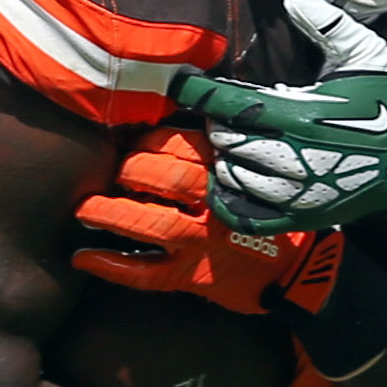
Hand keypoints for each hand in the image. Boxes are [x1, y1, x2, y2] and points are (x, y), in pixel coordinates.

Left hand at [73, 129, 324, 312]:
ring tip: (85, 209)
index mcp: (235, 173)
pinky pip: (147, 274)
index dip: (153, 140)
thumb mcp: (263, 170)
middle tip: (112, 169)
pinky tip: (83, 258)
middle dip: (132, 169)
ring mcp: (204, 243)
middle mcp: (218, 205)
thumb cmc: (276, 212)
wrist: (302, 274)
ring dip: (113, 213)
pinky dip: (112, 266)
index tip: (134, 139)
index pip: (188, 145)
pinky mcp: (192, 277)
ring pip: (154, 224)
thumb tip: (188, 109)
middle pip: (169, 178)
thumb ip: (228, 145)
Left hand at [175, 0, 386, 232]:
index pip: (231, 104)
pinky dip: (230, 198)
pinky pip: (246, 214)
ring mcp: (296, 193)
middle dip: (219, 123)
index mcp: (303, 114)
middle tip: (223, 111)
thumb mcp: (366, 54)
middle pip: (226, 140)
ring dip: (227, 157)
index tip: (183, 82)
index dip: (200, 92)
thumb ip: (327, 23)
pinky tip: (233, 179)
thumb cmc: (386, 101)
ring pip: (232, 175)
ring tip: (236, 141)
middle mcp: (294, 158)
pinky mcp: (300, 216)